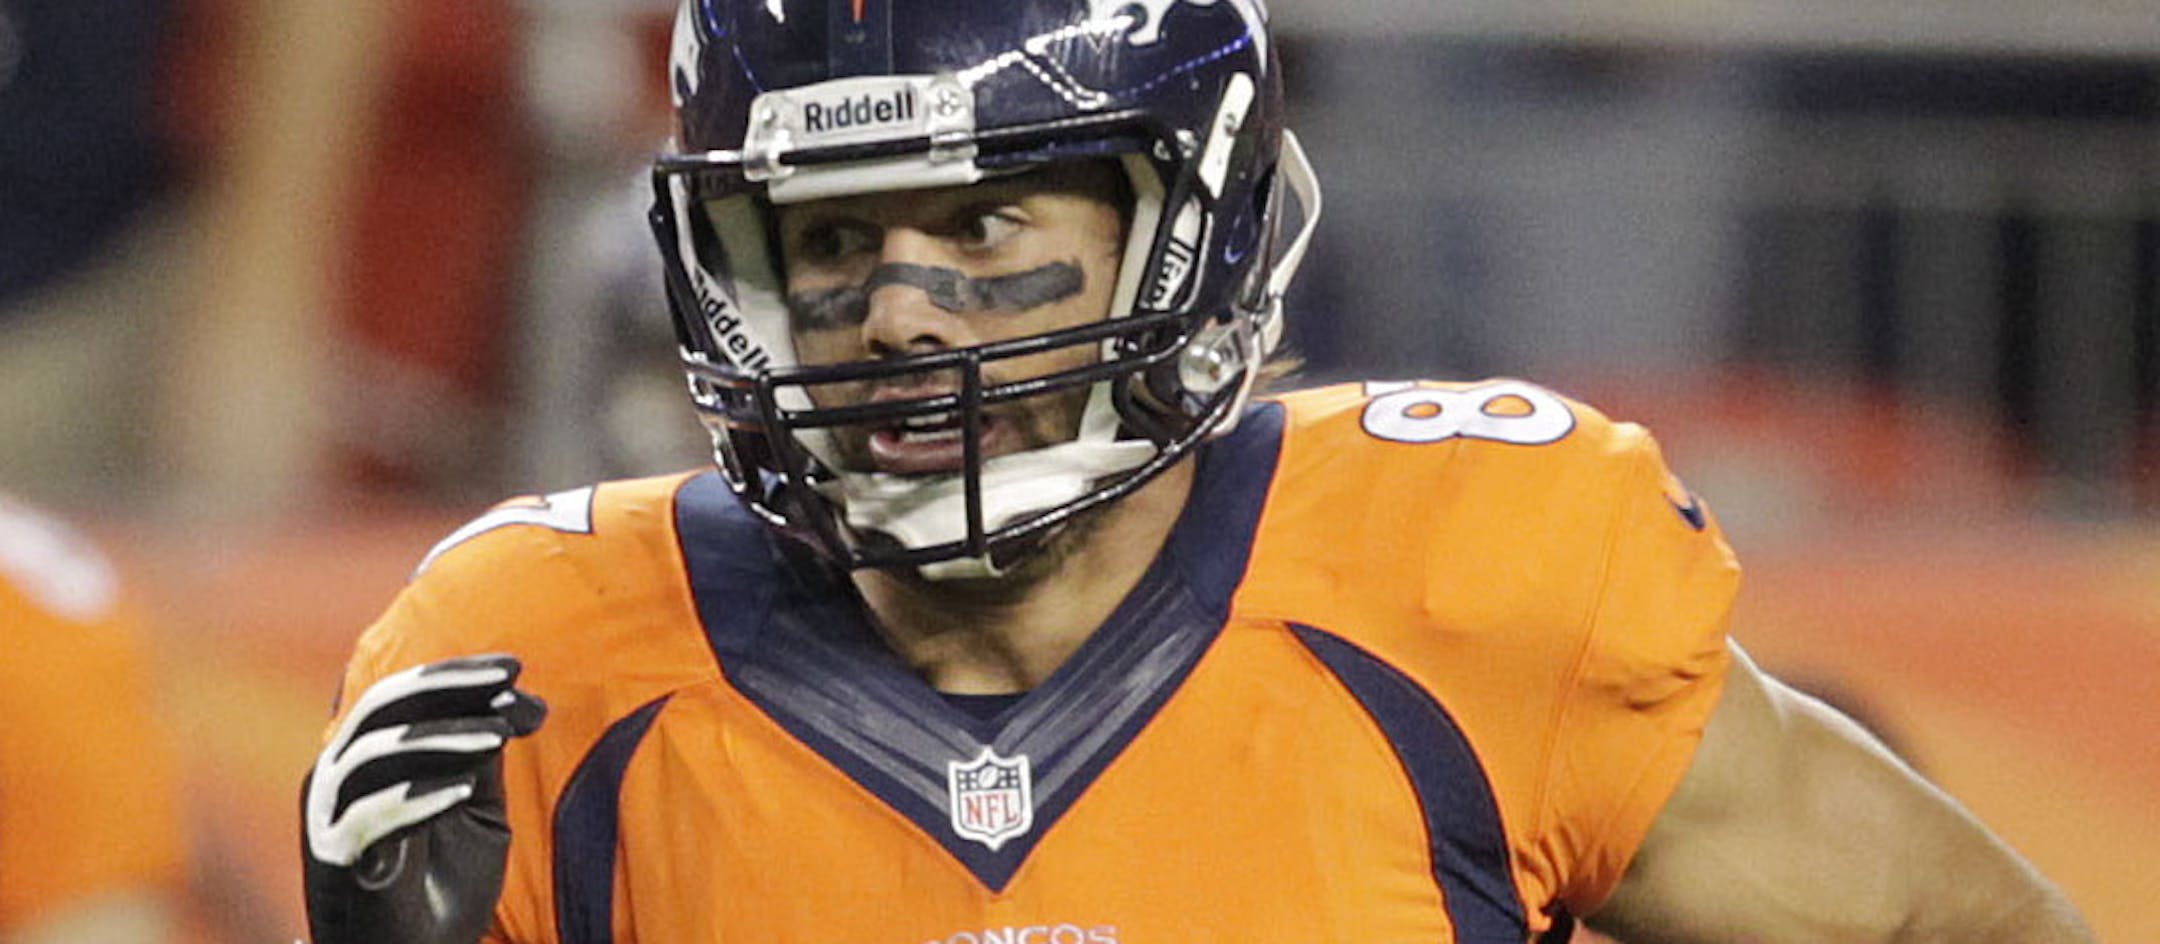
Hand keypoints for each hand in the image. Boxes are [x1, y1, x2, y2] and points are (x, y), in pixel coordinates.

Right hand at [303, 654, 545, 943]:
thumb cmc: (444, 882)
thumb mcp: (477, 810)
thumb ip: (487, 757)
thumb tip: (524, 699)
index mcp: (368, 756)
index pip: (403, 695)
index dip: (455, 675)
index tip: (514, 666)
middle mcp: (338, 776)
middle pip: (381, 708)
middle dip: (448, 688)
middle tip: (509, 681)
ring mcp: (328, 817)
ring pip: (372, 754)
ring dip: (440, 738)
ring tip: (499, 737)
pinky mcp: (333, 859)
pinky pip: (367, 819)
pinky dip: (416, 799)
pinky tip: (464, 791)